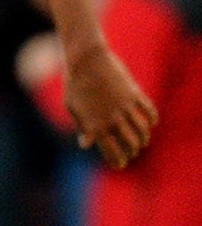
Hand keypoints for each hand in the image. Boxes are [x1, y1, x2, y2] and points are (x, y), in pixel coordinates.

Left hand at [62, 38, 156, 167]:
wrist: (86, 60)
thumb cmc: (75, 84)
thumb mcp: (73, 108)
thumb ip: (83, 127)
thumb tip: (85, 144)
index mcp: (95, 126)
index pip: (110, 151)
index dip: (117, 161)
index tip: (119, 165)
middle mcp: (112, 120)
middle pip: (129, 143)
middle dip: (131, 152)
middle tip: (131, 154)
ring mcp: (125, 107)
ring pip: (142, 130)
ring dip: (143, 139)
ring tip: (141, 142)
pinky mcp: (134, 94)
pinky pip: (149, 111)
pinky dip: (152, 120)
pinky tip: (151, 123)